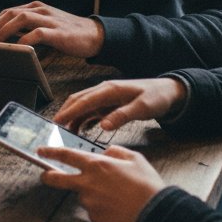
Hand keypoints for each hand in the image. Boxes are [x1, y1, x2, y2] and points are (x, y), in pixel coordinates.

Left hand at [0, 2, 103, 56]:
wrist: (95, 35)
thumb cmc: (68, 32)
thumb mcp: (46, 25)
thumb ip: (29, 27)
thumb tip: (9, 35)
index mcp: (37, 8)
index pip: (10, 10)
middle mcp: (42, 10)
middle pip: (12, 12)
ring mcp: (50, 20)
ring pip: (22, 19)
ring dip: (6, 30)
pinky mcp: (58, 32)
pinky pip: (38, 33)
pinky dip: (26, 39)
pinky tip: (18, 47)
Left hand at [38, 144, 165, 221]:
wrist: (155, 212)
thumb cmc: (146, 183)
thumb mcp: (133, 158)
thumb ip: (114, 151)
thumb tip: (105, 153)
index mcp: (96, 164)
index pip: (66, 155)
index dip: (51, 152)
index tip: (41, 151)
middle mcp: (88, 183)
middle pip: (58, 179)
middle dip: (48, 176)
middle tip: (45, 175)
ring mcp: (90, 202)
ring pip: (83, 195)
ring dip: (92, 194)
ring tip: (115, 196)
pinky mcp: (95, 218)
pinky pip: (94, 211)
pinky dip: (101, 208)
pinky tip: (117, 207)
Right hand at [53, 77, 186, 132]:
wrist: (167, 92)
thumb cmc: (156, 97)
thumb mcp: (142, 108)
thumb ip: (122, 116)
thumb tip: (103, 126)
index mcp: (110, 90)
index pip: (84, 100)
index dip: (70, 111)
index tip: (57, 121)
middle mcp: (104, 91)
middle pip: (78, 100)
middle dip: (65, 112)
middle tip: (54, 127)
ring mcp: (106, 97)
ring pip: (83, 105)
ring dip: (72, 116)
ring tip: (63, 131)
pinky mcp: (109, 103)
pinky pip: (91, 111)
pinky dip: (82, 119)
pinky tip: (78, 129)